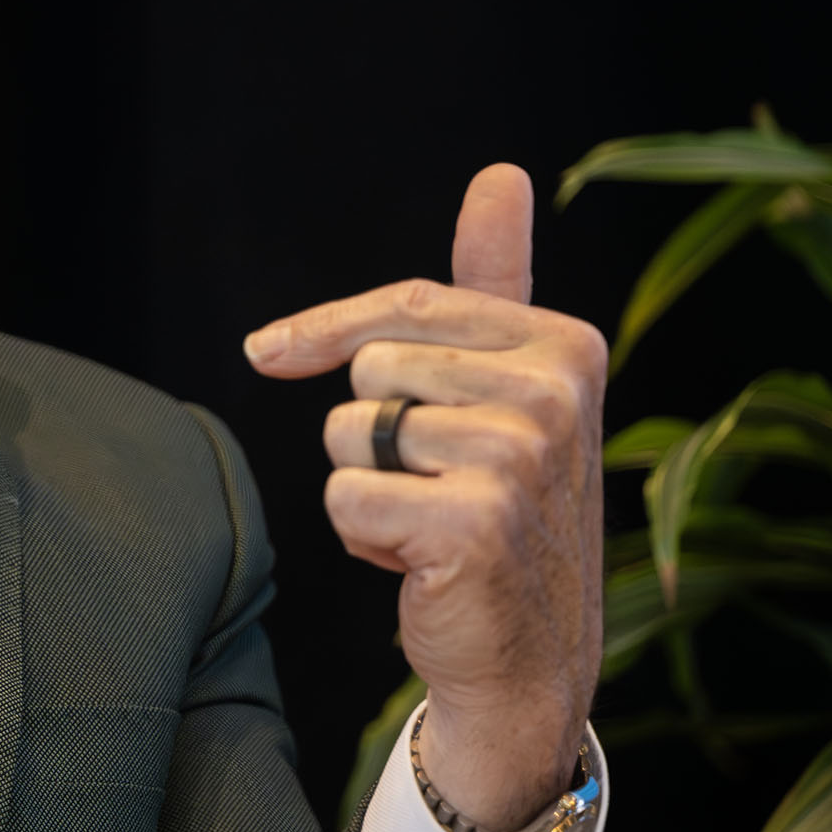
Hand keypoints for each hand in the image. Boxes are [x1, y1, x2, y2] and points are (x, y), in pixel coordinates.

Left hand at [243, 164, 603, 831]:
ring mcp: (520, 456)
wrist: (527, 660)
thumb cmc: (501, 512)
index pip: (404, 305)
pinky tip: (423, 563)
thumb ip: (494, 281)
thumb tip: (501, 171)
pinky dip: (364, 537)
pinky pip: (346, 495)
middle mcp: (554, 392)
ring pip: (350, 430)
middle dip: (375, 434)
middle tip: (437, 486)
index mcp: (566, 344)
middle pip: (370, 368)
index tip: (266, 351)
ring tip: (434, 521)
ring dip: (370, 486)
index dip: (322, 332)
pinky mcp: (475, 521)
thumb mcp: (505, 389)